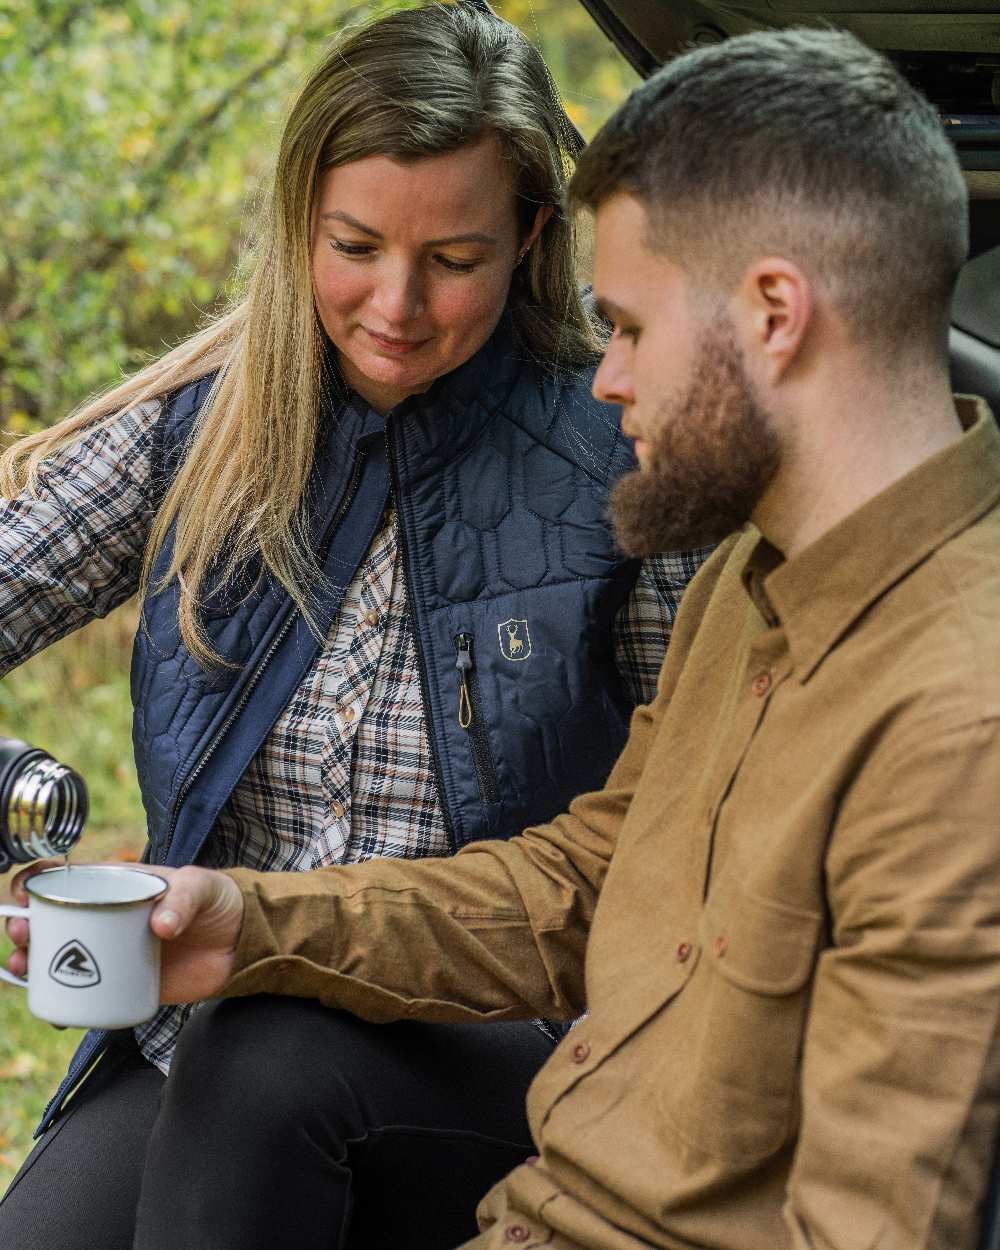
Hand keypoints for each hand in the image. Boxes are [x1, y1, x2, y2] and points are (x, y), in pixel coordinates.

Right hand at [4, 862, 243, 1004]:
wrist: (242, 942)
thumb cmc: (218, 901)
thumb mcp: (201, 887)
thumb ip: (183, 899)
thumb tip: (160, 925)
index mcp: (118, 885)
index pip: (68, 879)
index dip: (38, 882)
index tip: (25, 892)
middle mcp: (107, 918)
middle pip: (52, 921)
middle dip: (24, 926)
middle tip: (21, 934)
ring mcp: (112, 952)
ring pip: (60, 958)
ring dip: (31, 963)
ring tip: (23, 966)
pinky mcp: (124, 983)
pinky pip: (86, 995)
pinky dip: (65, 1005)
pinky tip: (56, 1011)